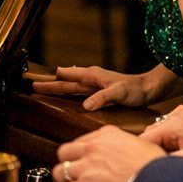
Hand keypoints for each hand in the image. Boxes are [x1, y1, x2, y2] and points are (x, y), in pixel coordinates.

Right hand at [31, 65, 153, 111]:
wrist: (150, 89)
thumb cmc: (136, 89)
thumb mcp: (119, 93)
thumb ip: (102, 98)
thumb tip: (85, 105)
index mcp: (92, 76)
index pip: (67, 76)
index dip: (52, 79)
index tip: (36, 81)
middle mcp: (91, 79)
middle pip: (65, 82)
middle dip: (50, 84)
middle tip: (33, 85)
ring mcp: (95, 85)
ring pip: (71, 86)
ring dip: (58, 88)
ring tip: (44, 89)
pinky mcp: (99, 92)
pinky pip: (79, 92)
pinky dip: (69, 93)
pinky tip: (67, 96)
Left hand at [53, 124, 165, 181]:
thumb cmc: (156, 166)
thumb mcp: (139, 143)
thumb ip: (123, 144)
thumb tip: (123, 150)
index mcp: (105, 135)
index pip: (81, 141)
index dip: (80, 153)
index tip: (83, 161)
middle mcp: (92, 147)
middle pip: (64, 152)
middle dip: (67, 163)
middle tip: (72, 173)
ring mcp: (87, 167)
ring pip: (60, 172)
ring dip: (64, 180)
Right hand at [143, 106, 182, 165]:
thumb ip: (163, 162)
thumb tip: (143, 167)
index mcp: (174, 123)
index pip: (144, 139)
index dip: (141, 157)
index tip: (140, 172)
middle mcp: (176, 114)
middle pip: (150, 137)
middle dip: (152, 153)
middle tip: (160, 171)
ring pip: (159, 136)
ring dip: (162, 150)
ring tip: (173, 165)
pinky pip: (170, 134)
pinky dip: (172, 145)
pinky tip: (182, 156)